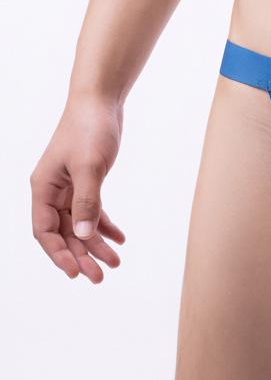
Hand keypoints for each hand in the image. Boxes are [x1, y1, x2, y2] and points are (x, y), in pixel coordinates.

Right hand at [30, 93, 125, 282]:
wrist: (101, 103)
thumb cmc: (89, 130)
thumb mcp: (89, 167)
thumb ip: (87, 202)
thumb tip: (84, 236)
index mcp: (43, 188)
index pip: (44, 231)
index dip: (58, 254)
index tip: (75, 273)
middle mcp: (52, 191)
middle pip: (64, 233)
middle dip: (81, 255)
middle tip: (101, 276)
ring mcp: (69, 187)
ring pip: (80, 224)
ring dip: (96, 244)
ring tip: (115, 262)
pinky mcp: (87, 181)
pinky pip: (93, 210)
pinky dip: (105, 225)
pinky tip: (119, 238)